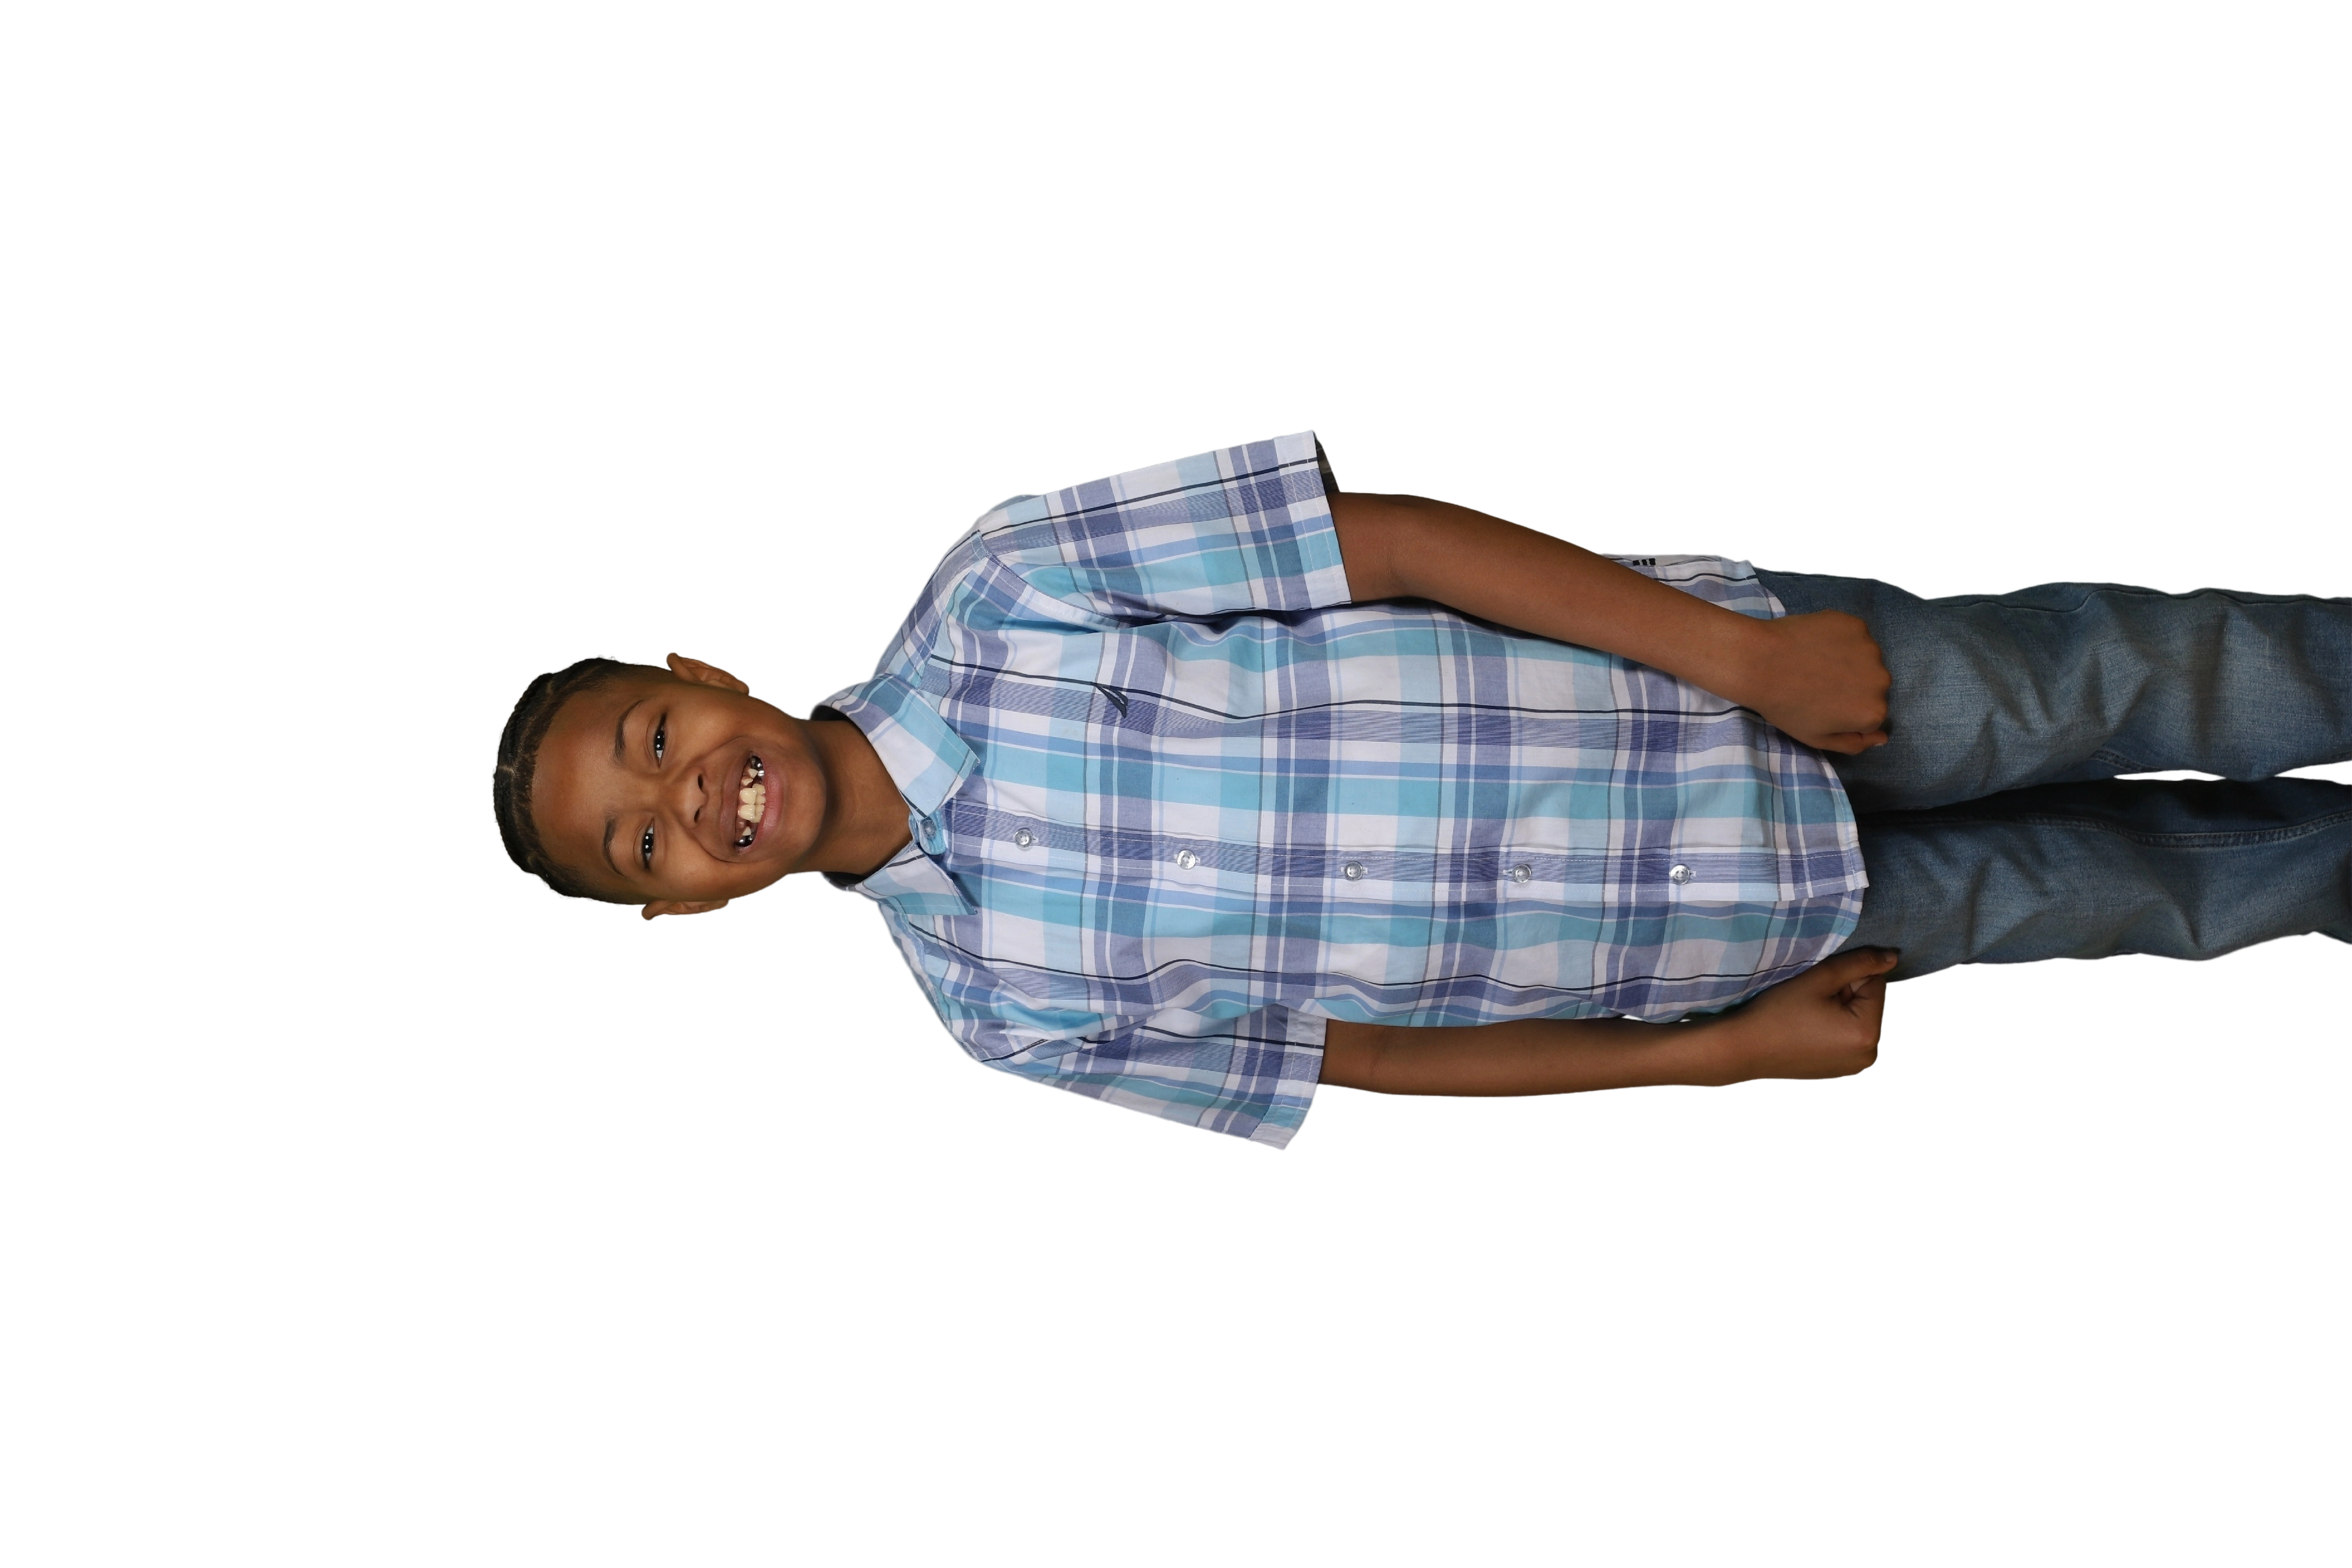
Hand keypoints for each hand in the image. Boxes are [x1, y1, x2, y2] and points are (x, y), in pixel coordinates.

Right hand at [1712, 947, 1899, 1082]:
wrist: (1744, 1049)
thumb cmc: (1778, 1013)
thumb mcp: (1818, 980)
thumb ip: (1858, 964)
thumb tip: (1893, 956)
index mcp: (1866, 1033)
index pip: (1875, 985)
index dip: (1847, 977)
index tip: (1818, 986)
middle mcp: (1868, 1055)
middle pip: (1868, 1004)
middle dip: (1845, 995)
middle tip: (1810, 1001)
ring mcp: (1854, 1066)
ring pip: (1857, 1020)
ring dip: (1839, 1011)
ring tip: (1807, 1015)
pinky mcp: (1840, 1070)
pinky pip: (1847, 1038)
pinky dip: (1833, 1029)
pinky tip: (1807, 1031)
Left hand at [1731, 610, 1892, 754]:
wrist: (1759, 663)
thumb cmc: (1785, 707)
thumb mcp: (1817, 739)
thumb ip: (1854, 743)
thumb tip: (1883, 737)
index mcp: (1874, 712)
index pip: (1871, 715)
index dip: (1847, 711)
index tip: (1824, 705)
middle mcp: (1881, 681)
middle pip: (1872, 686)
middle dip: (1852, 686)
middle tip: (1817, 683)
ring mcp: (1871, 649)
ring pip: (1865, 659)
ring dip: (1848, 661)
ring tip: (1814, 662)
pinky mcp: (1856, 625)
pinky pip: (1853, 635)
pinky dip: (1839, 638)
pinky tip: (1814, 643)